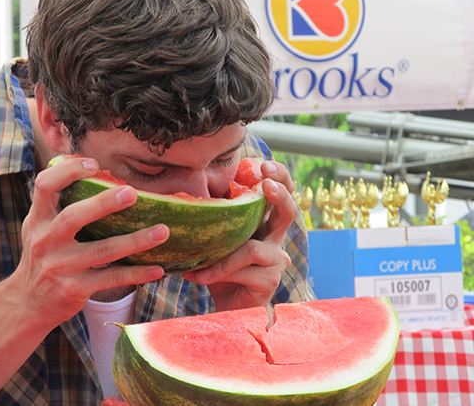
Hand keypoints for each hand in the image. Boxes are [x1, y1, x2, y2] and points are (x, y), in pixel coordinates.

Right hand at [11, 157, 166, 324]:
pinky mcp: (75, 289)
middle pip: (74, 217)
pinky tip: (157, 269)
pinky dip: (137, 273)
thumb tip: (97, 170)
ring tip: (162, 231)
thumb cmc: (43, 256)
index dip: (68, 171)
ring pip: (103, 250)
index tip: (94, 164)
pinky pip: (112, 278)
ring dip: (135, 240)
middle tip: (132, 193)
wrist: (28, 303)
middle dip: (103, 203)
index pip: (44, 185)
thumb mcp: (39, 228)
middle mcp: (45, 241)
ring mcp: (60, 267)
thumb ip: (59, 204)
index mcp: (38, 219)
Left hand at [182, 161, 296, 310]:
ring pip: (253, 248)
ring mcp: (276, 260)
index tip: (263, 164)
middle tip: (265, 183)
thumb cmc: (219, 270)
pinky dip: (217, 272)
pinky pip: (242, 270)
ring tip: (197, 266)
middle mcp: (275, 239)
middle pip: (289, 210)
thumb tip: (184, 193)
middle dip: (278, 193)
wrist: (228, 309)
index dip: (279, 176)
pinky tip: (198, 278)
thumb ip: (215, 220)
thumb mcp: (216, 241)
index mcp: (264, 224)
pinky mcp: (270, 280)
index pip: (281, 192)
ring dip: (221, 257)